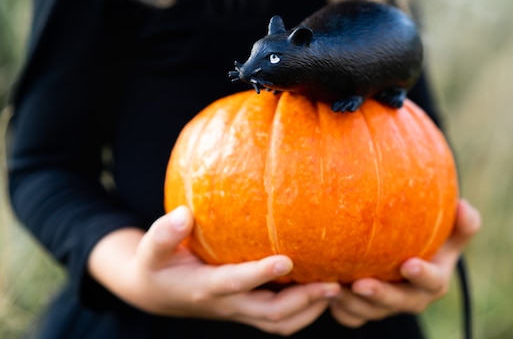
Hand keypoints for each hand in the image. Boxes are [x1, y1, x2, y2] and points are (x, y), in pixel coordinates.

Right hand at [88, 206, 340, 335]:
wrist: (157, 294)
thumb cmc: (156, 265)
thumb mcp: (150, 250)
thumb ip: (164, 233)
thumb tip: (183, 214)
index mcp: (205, 287)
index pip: (236, 282)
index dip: (260, 274)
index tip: (287, 260)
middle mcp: (228, 304)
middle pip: (271, 313)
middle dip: (303, 301)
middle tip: (333, 284)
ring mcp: (240, 310)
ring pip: (280, 323)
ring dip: (310, 310)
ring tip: (338, 289)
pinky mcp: (248, 308)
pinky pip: (280, 318)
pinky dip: (305, 309)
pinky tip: (323, 288)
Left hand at [329, 199, 480, 327]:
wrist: (405, 256)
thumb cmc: (430, 240)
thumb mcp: (449, 232)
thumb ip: (463, 222)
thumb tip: (464, 206)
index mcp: (434, 280)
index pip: (433, 282)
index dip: (422, 275)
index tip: (408, 264)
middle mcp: (411, 298)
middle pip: (397, 302)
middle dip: (380, 295)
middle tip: (361, 284)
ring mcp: (386, 307)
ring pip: (369, 312)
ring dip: (352, 303)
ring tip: (335, 287)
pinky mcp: (364, 311)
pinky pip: (350, 317)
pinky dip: (338, 309)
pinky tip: (325, 293)